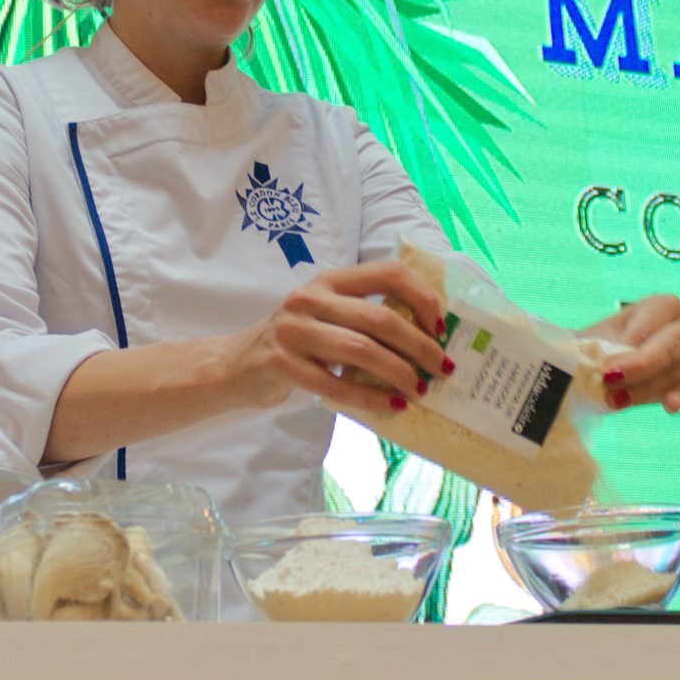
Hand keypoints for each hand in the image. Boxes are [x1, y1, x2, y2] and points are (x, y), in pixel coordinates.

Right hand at [227, 261, 449, 421]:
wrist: (238, 365)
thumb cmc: (299, 341)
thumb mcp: (328, 313)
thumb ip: (365, 314)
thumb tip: (430, 335)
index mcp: (330, 279)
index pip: (388, 273)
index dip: (422, 297)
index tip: (440, 325)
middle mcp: (310, 298)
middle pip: (380, 319)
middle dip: (419, 345)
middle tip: (440, 368)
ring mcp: (293, 330)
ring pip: (361, 351)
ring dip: (399, 373)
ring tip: (419, 389)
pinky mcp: (282, 364)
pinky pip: (336, 385)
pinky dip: (370, 398)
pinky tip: (391, 407)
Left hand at [584, 294, 679, 413]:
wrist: (610, 361)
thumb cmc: (606, 342)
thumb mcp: (600, 338)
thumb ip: (602, 346)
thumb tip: (599, 359)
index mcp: (665, 306)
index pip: (653, 323)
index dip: (631, 344)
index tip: (607, 367)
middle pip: (670, 348)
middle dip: (640, 367)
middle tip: (609, 381)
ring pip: (676, 372)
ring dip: (644, 388)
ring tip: (615, 399)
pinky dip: (674, 398)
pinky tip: (669, 406)